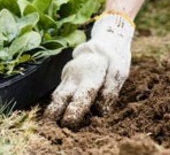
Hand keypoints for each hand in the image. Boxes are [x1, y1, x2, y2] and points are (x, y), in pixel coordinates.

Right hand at [44, 12, 133, 126]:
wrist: (104, 41)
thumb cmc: (114, 59)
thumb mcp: (119, 73)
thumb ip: (110, 91)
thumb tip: (101, 112)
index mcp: (90, 75)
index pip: (80, 97)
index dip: (74, 112)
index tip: (69, 124)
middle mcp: (75, 75)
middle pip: (61, 97)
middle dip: (55, 114)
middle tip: (51, 129)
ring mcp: (67, 75)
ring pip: (57, 95)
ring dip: (53, 110)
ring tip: (50, 125)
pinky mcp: (65, 76)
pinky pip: (58, 91)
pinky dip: (56, 104)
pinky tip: (56, 115)